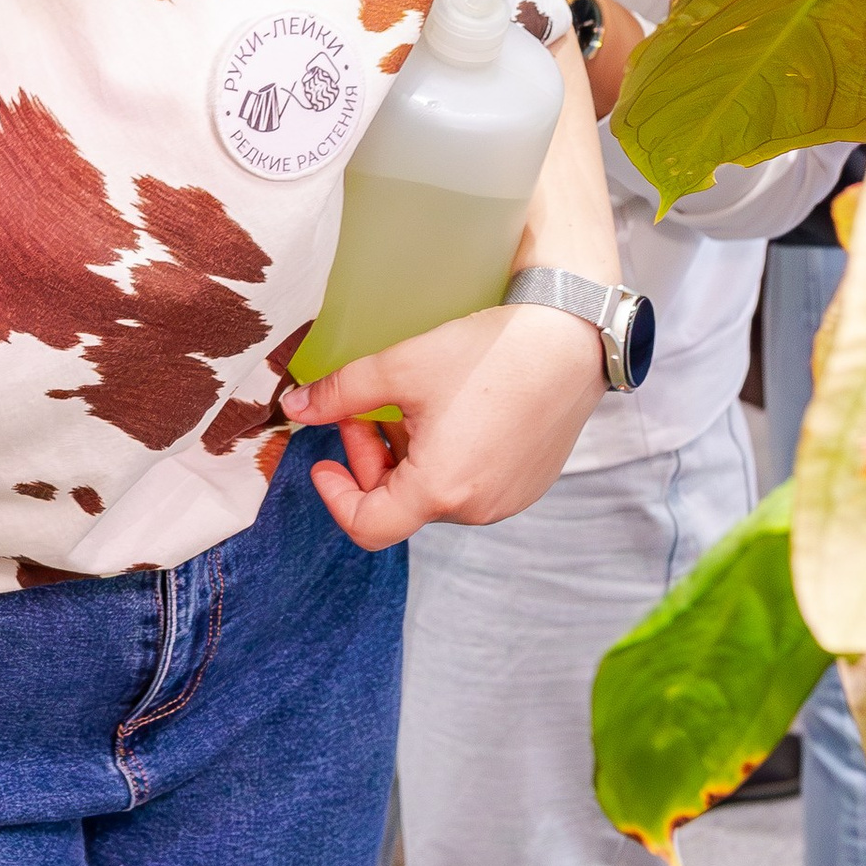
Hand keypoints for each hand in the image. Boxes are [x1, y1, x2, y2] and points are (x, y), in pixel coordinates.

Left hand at [281, 298, 606, 552]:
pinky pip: (468, 485)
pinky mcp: (526, 486)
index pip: (367, 526)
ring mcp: (506, 501)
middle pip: (398, 503)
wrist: (570, 339)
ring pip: (433, 493)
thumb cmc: (489, 354)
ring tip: (409, 406)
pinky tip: (449, 413)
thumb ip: (340, 394)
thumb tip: (295, 407)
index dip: (336, 497)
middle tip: (364, 409)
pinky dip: (443, 459)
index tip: (322, 461)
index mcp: (440, 490)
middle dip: (370, 459)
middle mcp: (476, 509)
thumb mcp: (400, 368)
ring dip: (406, 458)